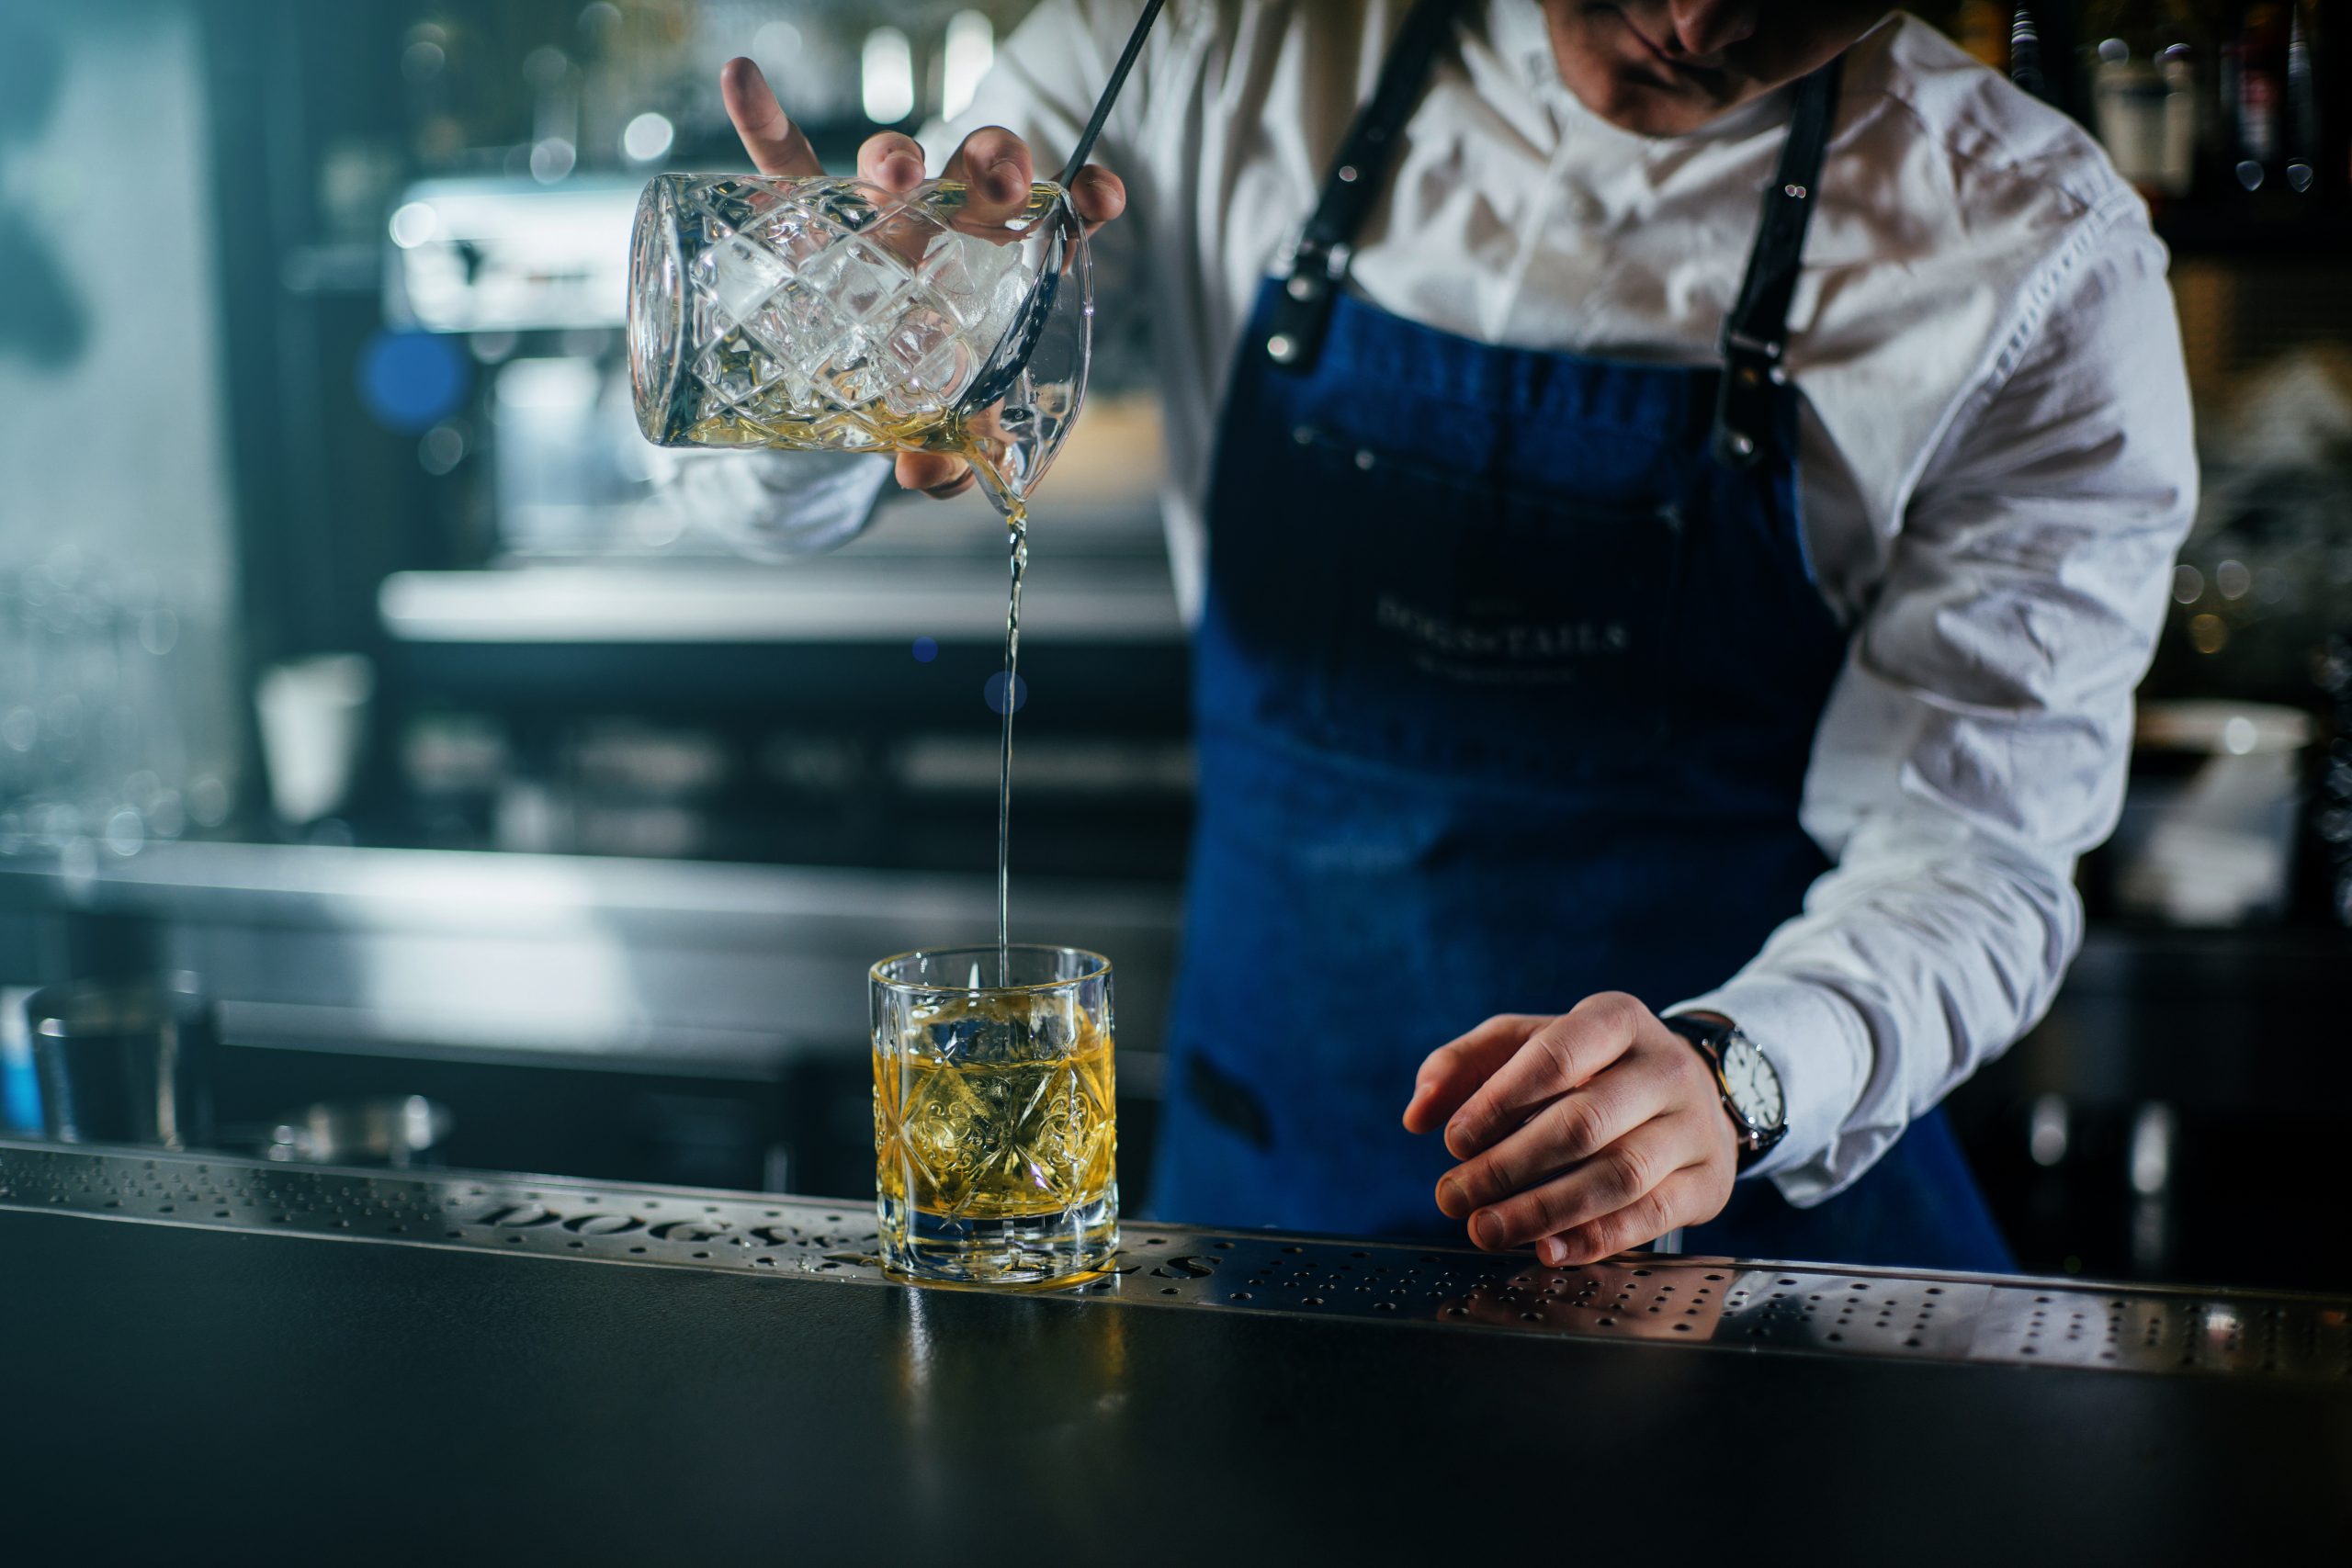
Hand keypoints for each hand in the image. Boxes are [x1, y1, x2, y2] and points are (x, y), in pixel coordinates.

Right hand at [719, 57, 1127, 499]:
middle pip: (978, 174)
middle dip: (996, 166)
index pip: (1054, 220)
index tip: (1102, 196)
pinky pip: (785, 164)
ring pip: (894, 163)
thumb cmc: (921, 387)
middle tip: (1004, 184)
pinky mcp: (806, 214)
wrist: (854, 377)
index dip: (1082, 198)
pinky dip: (762, 124)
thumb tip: (924, 475)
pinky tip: (741, 79)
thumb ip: (948, 458)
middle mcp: (945, 223)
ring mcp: (875, 213)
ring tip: (902, 169)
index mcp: (1000, 263)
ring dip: (899, 156)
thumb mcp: (945, 430)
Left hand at [1402, 994, 1738, 1267]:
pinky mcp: (1708, 1183)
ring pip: (1618, 1176)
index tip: (1454, 1142)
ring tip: (1486, 1230)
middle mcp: (1664, 1069)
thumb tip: (1419, 1113)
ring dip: (1543, 1211)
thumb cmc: (1593, 1068)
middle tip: (1453, 1197)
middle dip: (1508, 1166)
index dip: (1500, 1101)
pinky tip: (1546, 1250)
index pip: (1557, 1054)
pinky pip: (1650, 1217)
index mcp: (1617, 1021)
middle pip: (1583, 1123)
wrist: (1695, 1094)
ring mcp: (1693, 1128)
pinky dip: (1594, 1239)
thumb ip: (1464, 1065)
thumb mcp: (1530, 1043)